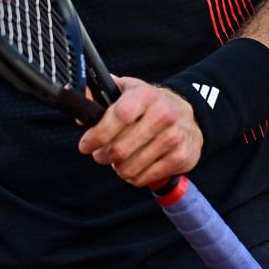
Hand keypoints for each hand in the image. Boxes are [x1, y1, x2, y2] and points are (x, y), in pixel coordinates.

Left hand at [77, 77, 203, 189]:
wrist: (188, 115)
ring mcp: (174, 138)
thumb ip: (100, 93)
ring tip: (119, 160)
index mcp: (146, 95)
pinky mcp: (181, 158)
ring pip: (131, 167)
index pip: (120, 116)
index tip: (85, 145)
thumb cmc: (149, 104)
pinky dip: (134, 176)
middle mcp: (163, 115)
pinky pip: (144, 178)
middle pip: (121, 148)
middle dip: (102, 156)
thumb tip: (80, 102)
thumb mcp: (126, 90)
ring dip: (118, 168)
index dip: (98, 133)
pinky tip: (136, 166)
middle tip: (100, 155)